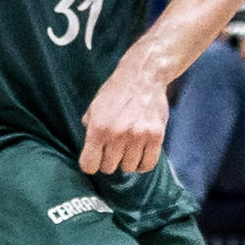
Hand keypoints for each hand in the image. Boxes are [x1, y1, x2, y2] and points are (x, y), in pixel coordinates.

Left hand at [77, 52, 172, 178]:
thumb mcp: (94, 107)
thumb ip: (89, 129)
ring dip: (127, 161)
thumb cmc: (116, 92)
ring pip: (129, 168)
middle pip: (109, 168)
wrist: (143, 76)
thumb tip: (89, 151)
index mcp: (98, 128)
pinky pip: (148, 164)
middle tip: (113, 149)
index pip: (89, 165)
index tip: (95, 159)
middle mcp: (117, 134)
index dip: (91, 164)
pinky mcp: (156, 136)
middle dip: (109, 161)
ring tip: (127, 148)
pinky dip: (143, 164)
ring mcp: (138, 136)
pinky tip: (139, 155)